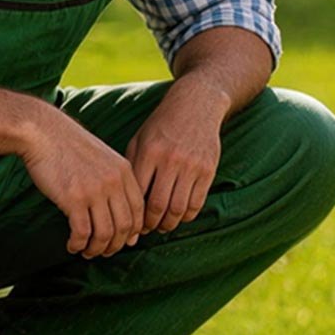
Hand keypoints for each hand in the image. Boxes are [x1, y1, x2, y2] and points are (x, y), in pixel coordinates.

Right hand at [19, 106, 146, 258]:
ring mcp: (95, 191)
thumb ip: (115, 181)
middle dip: (116, 245)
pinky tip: (72, 246)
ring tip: (87, 252)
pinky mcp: (73, 199)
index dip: (133, 231)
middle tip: (104, 252)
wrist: (44, 132)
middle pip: (126, 225)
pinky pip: (83, 232)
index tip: (123, 241)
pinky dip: (79, 244)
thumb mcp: (103, 158)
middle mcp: (114, 182)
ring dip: (97, 248)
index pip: (139, 210)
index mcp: (125, 171)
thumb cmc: (70, 147)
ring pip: (106, 233)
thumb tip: (120, 211)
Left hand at [126, 80, 225, 234]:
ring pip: (179, 208)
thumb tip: (125, 202)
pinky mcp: (208, 168)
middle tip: (147, 230)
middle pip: (158, 206)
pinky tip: (181, 216)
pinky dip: (188, 215)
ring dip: (170, 223)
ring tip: (163, 226)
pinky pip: (197, 201)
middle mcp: (170, 160)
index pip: (138, 195)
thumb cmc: (162, 125)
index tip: (131, 222)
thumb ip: (133, 168)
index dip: (134, 214)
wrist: (197, 104)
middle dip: (151, 224)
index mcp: (149, 153)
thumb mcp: (140, 140)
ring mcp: (192, 165)